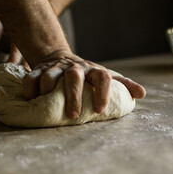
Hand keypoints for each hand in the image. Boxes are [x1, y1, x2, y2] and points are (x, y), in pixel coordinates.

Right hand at [0, 18, 145, 118]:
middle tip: (72, 115)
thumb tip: (142, 94)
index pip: (102, 76)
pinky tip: (31, 98)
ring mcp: (56, 67)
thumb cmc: (87, 74)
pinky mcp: (39, 69)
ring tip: (47, 103)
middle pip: (74, 77)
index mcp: (93, 70)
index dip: (103, 91)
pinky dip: (29, 88)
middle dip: (73, 96)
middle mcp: (75, 67)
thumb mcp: (105, 76)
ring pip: (50, 75)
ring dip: (48, 89)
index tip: (100, 109)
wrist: (60, 57)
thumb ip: (124, 84)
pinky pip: (31, 77)